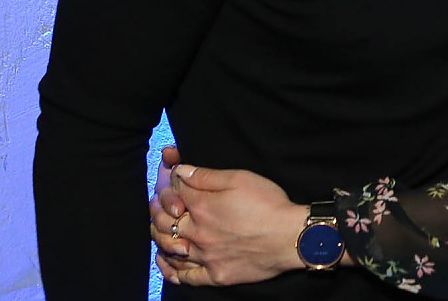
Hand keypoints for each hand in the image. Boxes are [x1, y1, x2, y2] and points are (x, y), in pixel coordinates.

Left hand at [150, 163, 306, 286]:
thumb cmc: (269, 204)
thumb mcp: (240, 178)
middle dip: (157, 211)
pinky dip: (171, 268)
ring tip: (159, 229)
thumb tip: (180, 171)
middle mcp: (198, 233)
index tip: (172, 181)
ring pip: (170, 248)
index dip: (169, 185)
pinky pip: (185, 276)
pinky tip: (167, 260)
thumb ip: (207, 176)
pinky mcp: (215, 274)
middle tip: (157, 206)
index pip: (173, 193)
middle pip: (165, 222)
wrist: (291, 237)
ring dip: (159, 237)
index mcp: (202, 206)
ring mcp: (205, 256)